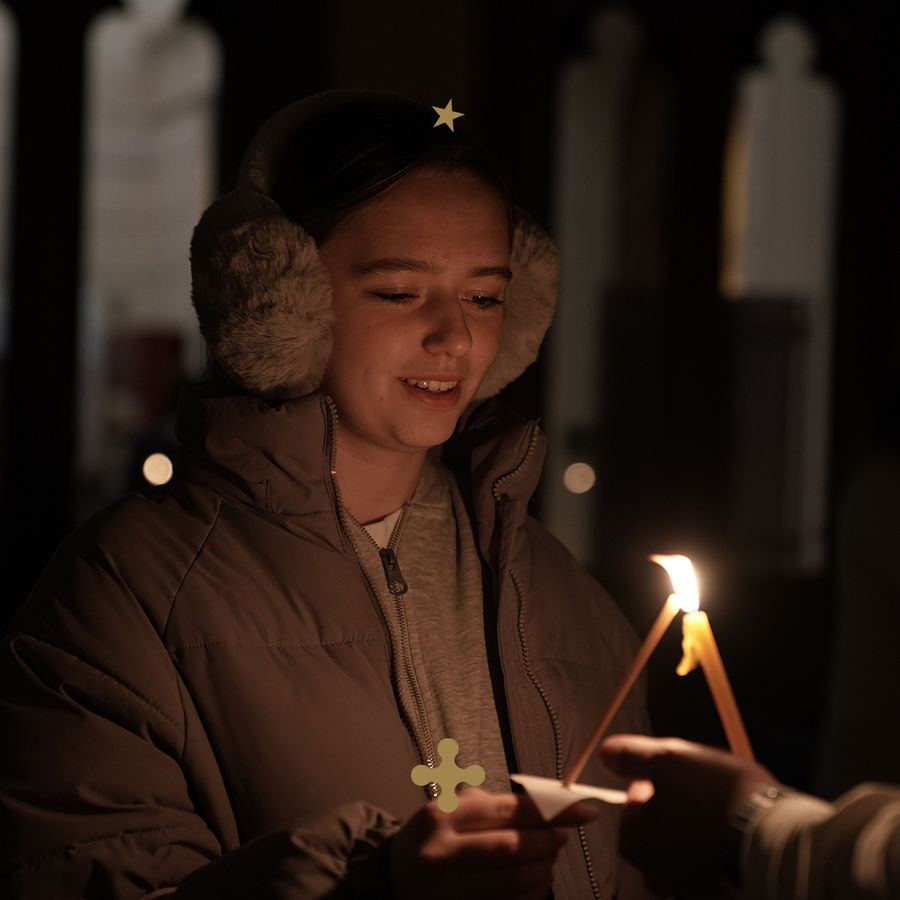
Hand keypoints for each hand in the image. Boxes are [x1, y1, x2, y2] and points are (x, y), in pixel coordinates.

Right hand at [389, 787, 597, 899]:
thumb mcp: (446, 807)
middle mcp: (443, 854)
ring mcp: (449, 891)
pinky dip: (531, 893)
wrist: (390, 881)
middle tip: (563, 835)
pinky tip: (537, 880)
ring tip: (550, 857)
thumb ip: (488, 803)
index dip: (548, 809)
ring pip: (513, 881)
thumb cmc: (429, 837)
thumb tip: (543, 805)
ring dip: (543, 868)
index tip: (581, 808)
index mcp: (441, 816)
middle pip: (512, 848)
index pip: (505, 809)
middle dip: (548, 840)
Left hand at [599, 734, 776, 896]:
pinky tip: (735, 833)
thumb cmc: (714, 797)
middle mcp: (654, 871)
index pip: (632, 806)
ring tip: (722, 810)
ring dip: (696, 830)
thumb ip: (632, 756)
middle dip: (674, 809)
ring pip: (682, 849)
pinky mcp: (716, 893)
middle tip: (701, 789)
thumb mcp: (667, 759)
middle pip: (656, 831)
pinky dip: (716, 849)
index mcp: (633, 839)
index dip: (653, 783)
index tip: (676, 773)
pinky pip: (709, 865)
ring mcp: (685, 886)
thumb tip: (605, 753)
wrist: (771, 843)